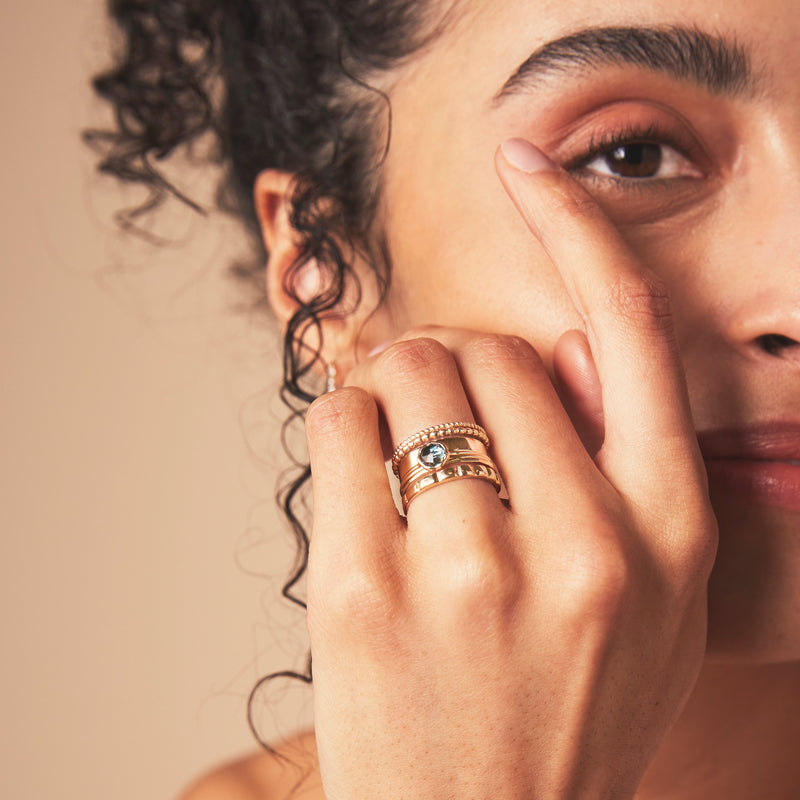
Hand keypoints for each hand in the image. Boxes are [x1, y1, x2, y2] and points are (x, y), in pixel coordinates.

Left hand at [303, 138, 717, 799]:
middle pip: (488, 348)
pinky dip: (338, 425)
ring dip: (391, 387)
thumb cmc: (563, 710)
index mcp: (666, 532)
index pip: (629, 330)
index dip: (579, 225)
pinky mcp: (362, 592)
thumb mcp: (650, 604)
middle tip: (435, 411)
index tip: (531, 164)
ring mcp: (467, 571)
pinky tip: (355, 479)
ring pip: (405, 374)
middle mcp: (581, 544)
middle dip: (452, 361)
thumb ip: (627, 473)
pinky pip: (336, 428)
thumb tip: (573, 350)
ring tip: (397, 451)